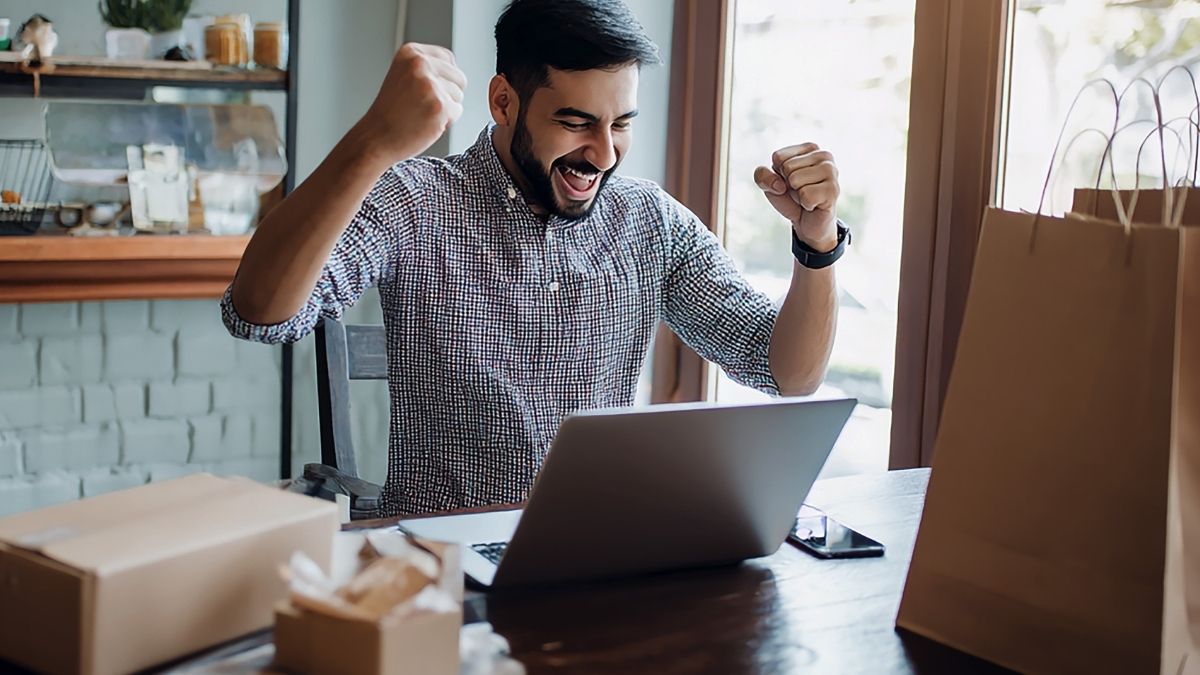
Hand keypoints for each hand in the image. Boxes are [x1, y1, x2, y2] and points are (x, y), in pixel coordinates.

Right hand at [357, 43, 466, 162]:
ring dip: (445, 109)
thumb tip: (457, 74)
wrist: (376, 136)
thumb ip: (428, 67)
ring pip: (458, 96)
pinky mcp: (439, 105)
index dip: (443, 78)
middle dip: (447, 94)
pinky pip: (457, 111)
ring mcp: (430, 84)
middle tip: (421, 104)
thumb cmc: (392, 111)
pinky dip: (446, 121)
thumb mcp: (404, 75)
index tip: (423, 90)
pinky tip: (425, 122)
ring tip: (420, 113)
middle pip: (459, 77)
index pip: (449, 58)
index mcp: (411, 52)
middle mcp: (420, 64)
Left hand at [754, 143, 840, 250]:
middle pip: (787, 167)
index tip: (789, 181)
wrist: (807, 222)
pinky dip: (806, 204)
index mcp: (809, 148)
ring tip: (808, 196)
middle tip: (800, 191)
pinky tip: (815, 204)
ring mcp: (832, 171)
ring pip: (795, 180)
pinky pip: (806, 195)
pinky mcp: (834, 189)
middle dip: (788, 185)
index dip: (778, 174)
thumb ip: (761, 175)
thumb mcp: (769, 183)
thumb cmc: (790, 198)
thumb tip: (779, 185)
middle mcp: (823, 155)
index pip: (778, 157)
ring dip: (797, 195)